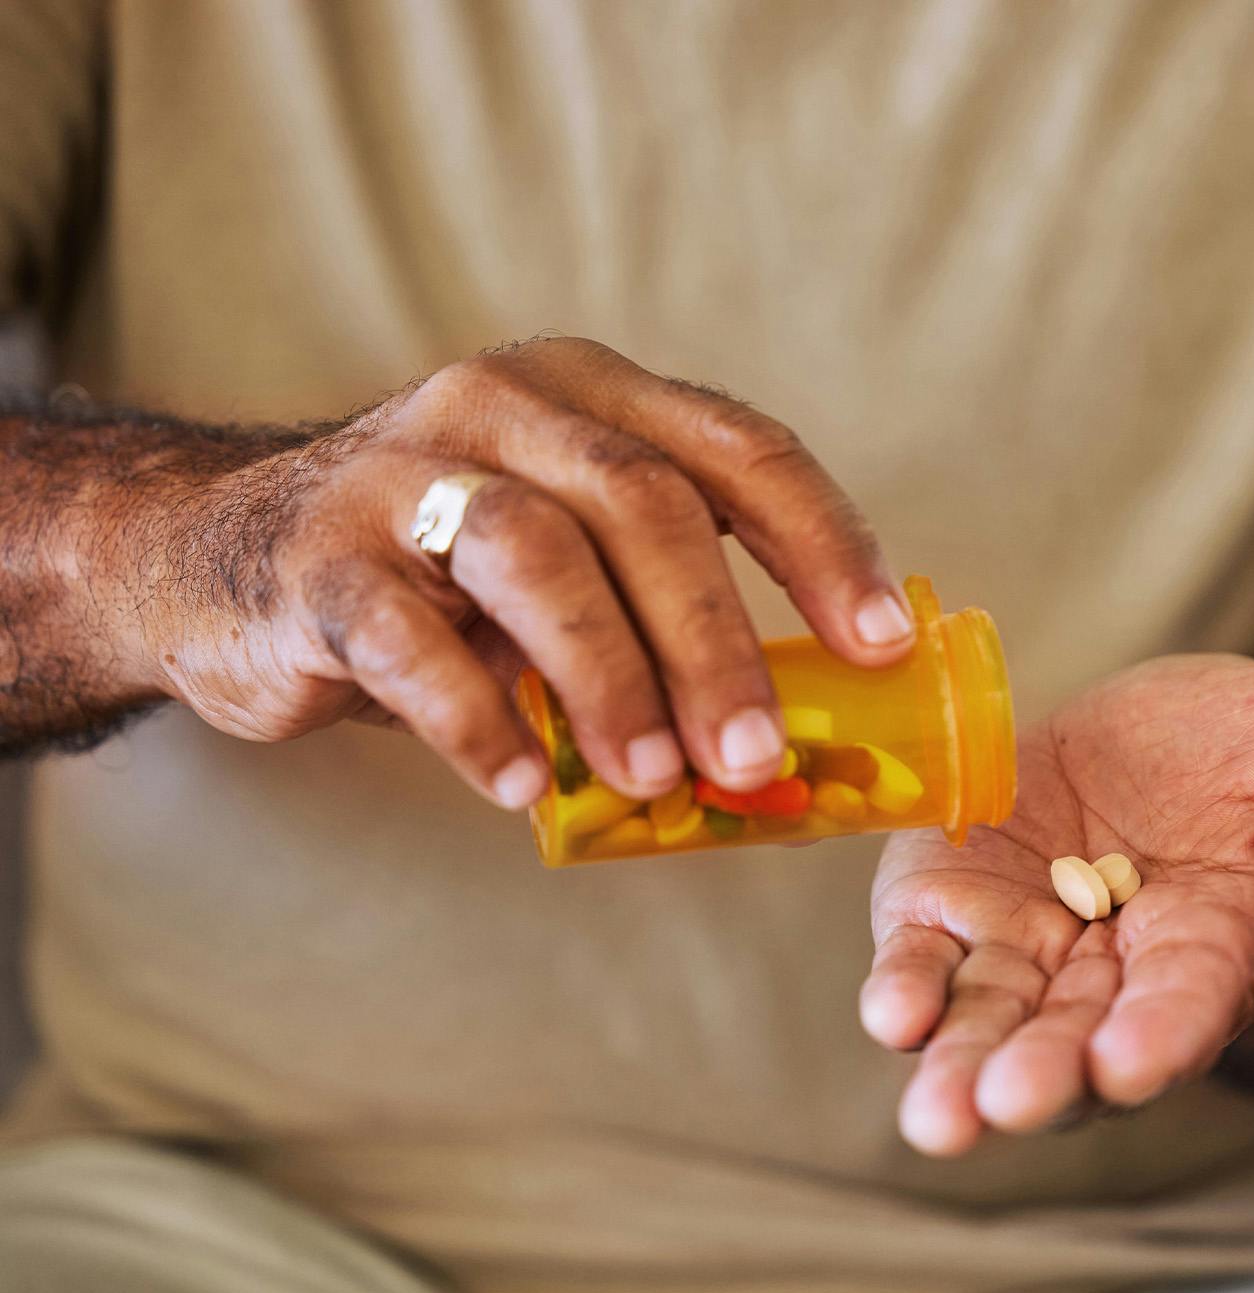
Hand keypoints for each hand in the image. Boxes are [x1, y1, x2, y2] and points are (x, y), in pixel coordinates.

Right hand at [127, 337, 912, 806]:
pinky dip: (474, 717)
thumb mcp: (565, 563)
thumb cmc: (442, 577)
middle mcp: (505, 405)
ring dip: (610, 678)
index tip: (880, 643)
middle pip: (644, 503)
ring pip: (536, 555)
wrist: (226, 556)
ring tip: (652, 777)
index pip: (740, 451)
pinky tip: (515, 785)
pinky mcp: (319, 553)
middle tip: (757, 755)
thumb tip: (787, 749)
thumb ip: (657, 618)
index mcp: (595, 398)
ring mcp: (403, 469)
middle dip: (717, 639)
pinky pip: (409, 637)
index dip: (824, 543)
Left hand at [861, 655, 1253, 1155]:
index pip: (1194, 999)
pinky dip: (908, 985)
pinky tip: (893, 1009)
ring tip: (939, 1113)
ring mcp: (1031, 946)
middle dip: (1044, 1073)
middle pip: (1079, 1039)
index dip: (1166, 1028)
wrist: (1154, 737)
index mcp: (1222, 940)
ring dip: (963, 1064)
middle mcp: (1121, 970)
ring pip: (995, 1020)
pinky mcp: (955, 905)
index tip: (1131, 1059)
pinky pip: (931, 958)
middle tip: (1004, 1106)